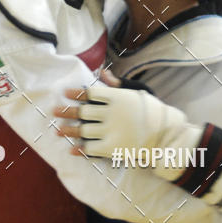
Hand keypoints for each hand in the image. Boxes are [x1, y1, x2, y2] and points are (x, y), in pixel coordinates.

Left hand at [52, 82, 200, 177]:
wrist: (168, 137)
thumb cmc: (154, 111)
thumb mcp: (139, 91)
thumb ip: (119, 84)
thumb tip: (102, 73)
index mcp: (118, 98)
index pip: (90, 93)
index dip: (76, 93)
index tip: (65, 93)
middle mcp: (111, 114)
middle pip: (82, 112)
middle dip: (66, 111)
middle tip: (53, 111)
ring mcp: (111, 132)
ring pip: (83, 130)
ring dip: (68, 131)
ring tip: (57, 131)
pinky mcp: (112, 149)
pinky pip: (91, 149)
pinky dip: (80, 149)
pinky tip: (72, 149)